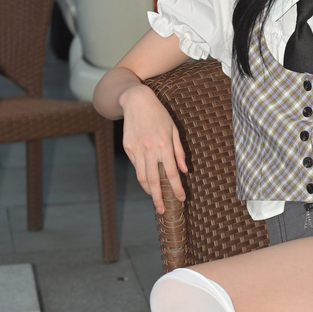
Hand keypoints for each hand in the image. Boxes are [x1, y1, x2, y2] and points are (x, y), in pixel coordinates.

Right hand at [118, 83, 187, 213]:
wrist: (136, 101)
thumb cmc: (159, 114)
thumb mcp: (174, 130)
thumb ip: (179, 151)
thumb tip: (184, 170)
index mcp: (164, 146)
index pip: (171, 173)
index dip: (176, 188)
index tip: (181, 199)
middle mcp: (149, 150)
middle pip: (154, 181)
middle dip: (158, 198)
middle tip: (162, 210)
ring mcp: (136, 150)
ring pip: (142, 177)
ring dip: (148, 190)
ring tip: (155, 198)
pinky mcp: (128, 148)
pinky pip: (136, 166)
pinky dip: (142, 175)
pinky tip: (147, 180)